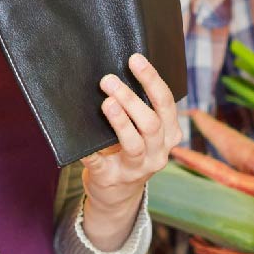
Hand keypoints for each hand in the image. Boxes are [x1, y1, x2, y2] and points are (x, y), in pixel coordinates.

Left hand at [79, 53, 183, 250]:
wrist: (117, 194)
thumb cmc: (129, 150)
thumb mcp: (144, 131)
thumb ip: (140, 108)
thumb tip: (117, 70)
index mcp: (169, 135)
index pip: (166, 104)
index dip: (152, 80)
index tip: (135, 59)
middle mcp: (158, 153)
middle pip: (151, 123)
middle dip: (131, 99)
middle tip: (109, 79)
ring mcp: (137, 169)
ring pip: (135, 144)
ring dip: (121, 122)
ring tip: (106, 103)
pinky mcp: (111, 179)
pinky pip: (100, 165)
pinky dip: (92, 154)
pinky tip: (84, 145)